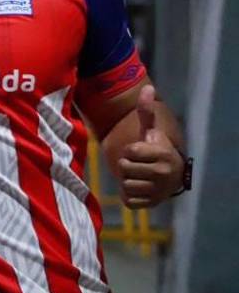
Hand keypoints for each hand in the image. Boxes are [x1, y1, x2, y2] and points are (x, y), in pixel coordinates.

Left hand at [118, 85, 183, 208]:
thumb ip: (146, 112)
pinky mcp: (151, 205)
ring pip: (124, 184)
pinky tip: (139, 189)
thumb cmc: (154, 150)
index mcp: (163, 153)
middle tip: (139, 165)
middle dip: (126, 165)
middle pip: (123, 168)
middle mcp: (164, 173)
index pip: (129, 151)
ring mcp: (158, 191)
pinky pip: (127, 200)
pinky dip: (128, 195)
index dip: (130, 150)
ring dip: (127, 180)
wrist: (169, 176)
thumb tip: (147, 87)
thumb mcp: (150, 131)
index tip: (140, 151)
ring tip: (140, 176)